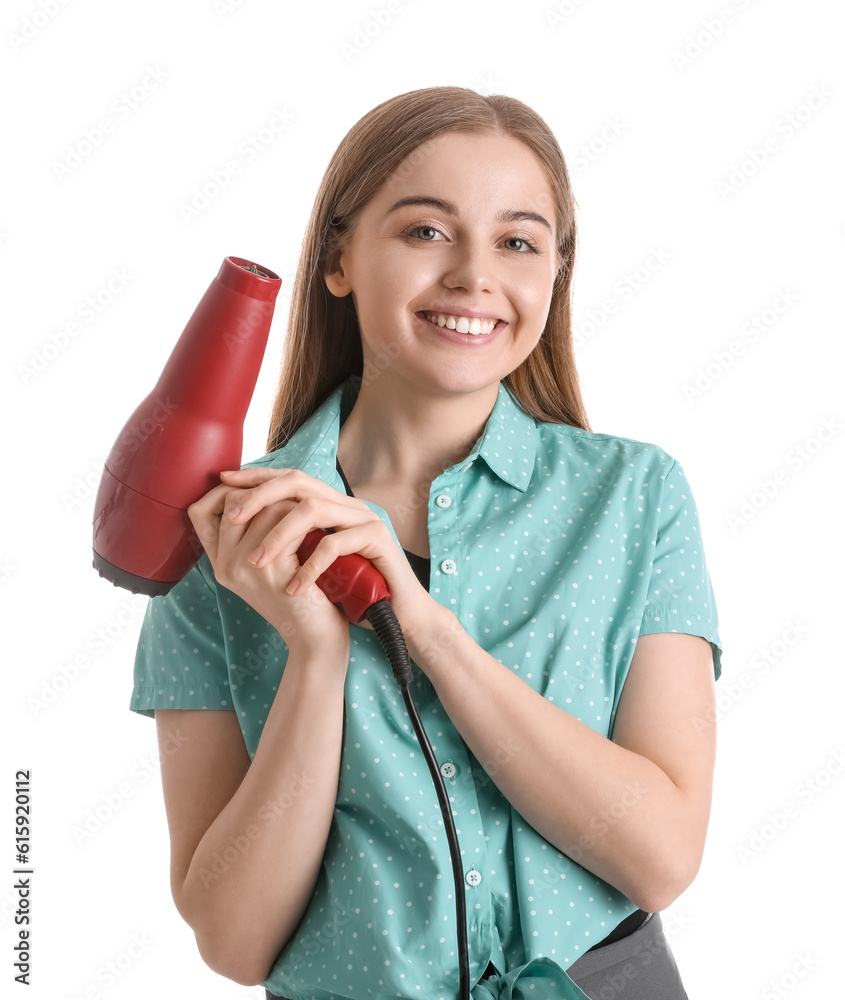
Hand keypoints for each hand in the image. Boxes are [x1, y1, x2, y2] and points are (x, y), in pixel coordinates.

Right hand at [187, 470, 351, 655]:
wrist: (316, 637)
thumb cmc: (299, 596)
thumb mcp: (266, 564)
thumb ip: (253, 534)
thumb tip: (257, 487)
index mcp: (219, 563)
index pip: (200, 512)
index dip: (223, 491)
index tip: (254, 488)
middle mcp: (225, 565)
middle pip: (234, 502)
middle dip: (266, 492)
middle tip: (296, 501)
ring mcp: (244, 567)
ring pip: (265, 507)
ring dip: (293, 503)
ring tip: (312, 516)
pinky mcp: (270, 570)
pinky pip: (285, 522)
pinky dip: (306, 520)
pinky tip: (320, 531)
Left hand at [212, 467, 447, 649]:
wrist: (396, 617)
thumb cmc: (351, 592)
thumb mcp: (311, 562)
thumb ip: (289, 541)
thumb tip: (240, 529)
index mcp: (333, 505)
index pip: (290, 477)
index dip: (257, 477)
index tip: (224, 482)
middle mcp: (349, 505)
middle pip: (299, 481)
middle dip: (261, 496)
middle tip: (233, 518)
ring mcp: (365, 519)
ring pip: (313, 509)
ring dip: (279, 536)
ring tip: (257, 563)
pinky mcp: (378, 540)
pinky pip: (336, 544)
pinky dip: (310, 567)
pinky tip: (294, 588)